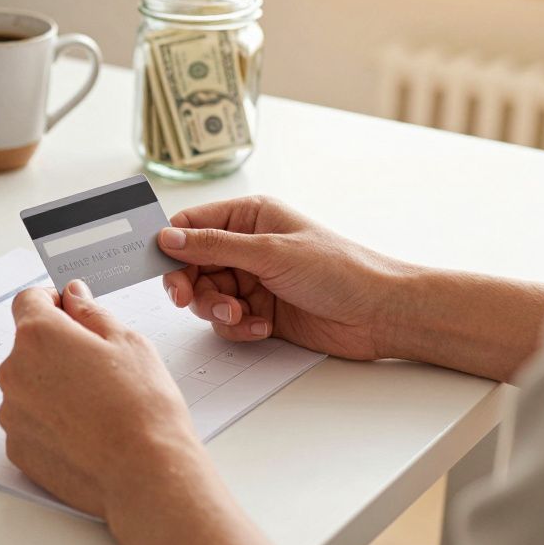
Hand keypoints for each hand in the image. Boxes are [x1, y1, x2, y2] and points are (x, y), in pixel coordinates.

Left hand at [0, 281, 272, 544]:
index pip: (28, 301)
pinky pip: (29, 422)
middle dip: (57, 349)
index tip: (70, 311)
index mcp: (38, 336)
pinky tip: (84, 432)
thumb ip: (90, 312)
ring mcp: (12, 413)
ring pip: (29, 386)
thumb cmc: (142, 407)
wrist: (145, 474)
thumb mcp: (127, 341)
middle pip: (29, 347)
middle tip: (98, 368)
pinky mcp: (17, 448)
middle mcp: (14, 372)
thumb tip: (73, 296)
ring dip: (52, 387)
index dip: (53, 302)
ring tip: (95, 406)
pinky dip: (49, 422)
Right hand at [158, 195, 406, 360]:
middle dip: (192, 285)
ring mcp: (254, 280)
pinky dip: (238, 327)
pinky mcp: (261, 310)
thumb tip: (169, 238)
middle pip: (192, 265)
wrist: (381, 314)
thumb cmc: (341, 269)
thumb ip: (214, 246)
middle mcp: (248, 246)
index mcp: (250, 217)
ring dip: (217, 309)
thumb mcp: (271, 252)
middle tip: (188, 299)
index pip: (192, 224)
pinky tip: (262, 326)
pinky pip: (227, 321)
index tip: (163, 266)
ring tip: (241, 315)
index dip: (172, 245)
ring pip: (206, 295)